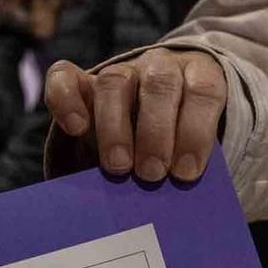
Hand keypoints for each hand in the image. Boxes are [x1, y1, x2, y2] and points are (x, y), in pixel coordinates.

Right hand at [44, 47, 227, 182]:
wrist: (155, 121)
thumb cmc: (182, 142)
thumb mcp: (195, 146)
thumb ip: (191, 161)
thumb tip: (184, 201)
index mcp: (198, 75)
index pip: (203, 90)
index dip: (196, 131)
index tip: (187, 172)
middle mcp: (159, 66)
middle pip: (159, 84)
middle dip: (155, 132)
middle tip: (152, 174)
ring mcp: (120, 71)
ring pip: (113, 81)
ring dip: (115, 126)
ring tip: (118, 166)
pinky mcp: (81, 80)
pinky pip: (64, 77)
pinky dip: (66, 100)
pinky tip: (75, 129)